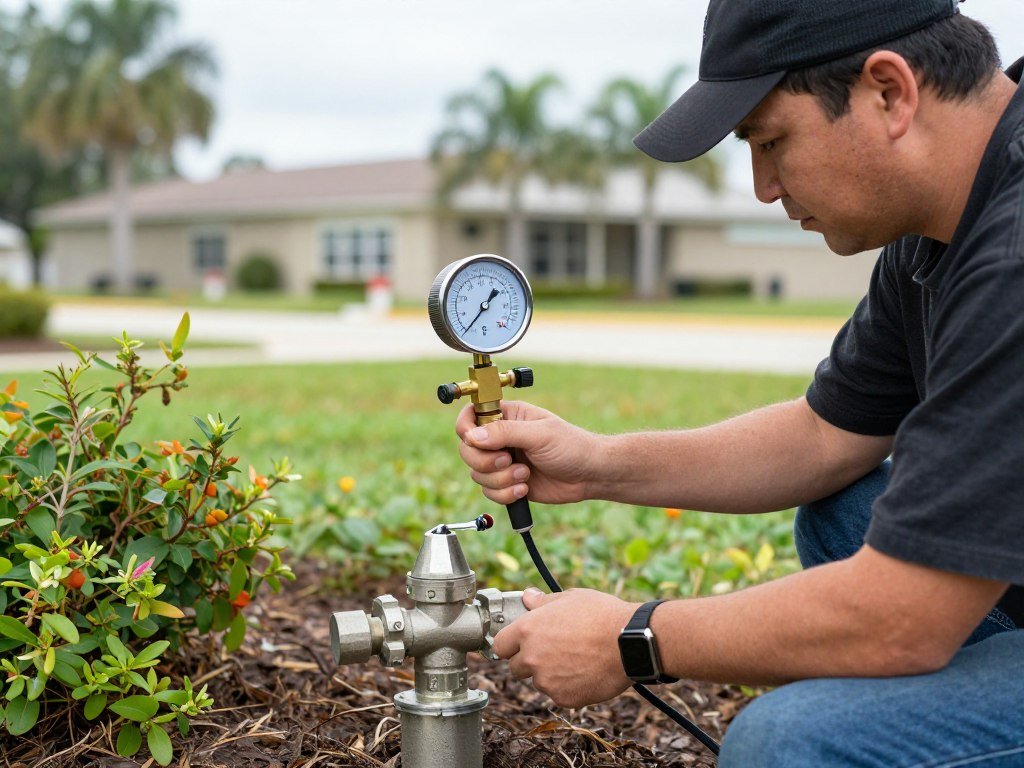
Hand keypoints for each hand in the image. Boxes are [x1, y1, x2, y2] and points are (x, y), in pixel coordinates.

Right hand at [456, 401, 598, 504]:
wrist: (589, 475)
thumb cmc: (571, 446)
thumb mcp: (539, 434)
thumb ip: (505, 432)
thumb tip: (473, 436)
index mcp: (507, 416)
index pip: (469, 418)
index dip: (466, 430)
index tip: (475, 440)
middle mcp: (500, 438)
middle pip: (467, 450)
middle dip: (486, 461)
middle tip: (509, 460)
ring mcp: (502, 462)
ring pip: (477, 474)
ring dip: (500, 480)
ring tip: (525, 475)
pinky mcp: (507, 483)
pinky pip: (489, 492)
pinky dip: (505, 494)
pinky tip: (525, 489)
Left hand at [492, 588, 635, 707]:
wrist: (629, 644)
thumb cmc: (602, 616)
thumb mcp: (570, 598)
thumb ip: (543, 601)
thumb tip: (528, 596)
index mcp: (528, 630)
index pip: (500, 645)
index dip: (510, 644)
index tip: (519, 643)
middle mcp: (532, 657)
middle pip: (516, 667)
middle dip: (529, 661)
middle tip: (552, 650)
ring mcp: (546, 681)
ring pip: (538, 681)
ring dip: (549, 674)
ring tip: (574, 659)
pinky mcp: (563, 698)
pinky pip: (557, 694)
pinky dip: (567, 687)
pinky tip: (584, 672)